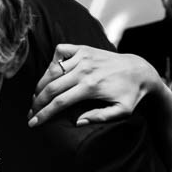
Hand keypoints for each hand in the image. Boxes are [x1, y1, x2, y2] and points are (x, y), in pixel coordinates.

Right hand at [28, 44, 158, 126]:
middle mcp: (84, 69)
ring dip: (40, 85)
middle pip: (51, 87)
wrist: (140, 70)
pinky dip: (53, 62)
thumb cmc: (131, 94)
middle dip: (37, 103)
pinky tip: (52, 74)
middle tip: (30, 114)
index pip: (59, 103)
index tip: (33, 123)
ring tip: (36, 98)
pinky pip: (60, 51)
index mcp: (91, 86)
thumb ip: (99, 118)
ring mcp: (83, 56)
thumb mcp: (122, 112)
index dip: (43, 114)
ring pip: (52, 70)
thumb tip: (75, 122)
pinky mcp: (84, 48)